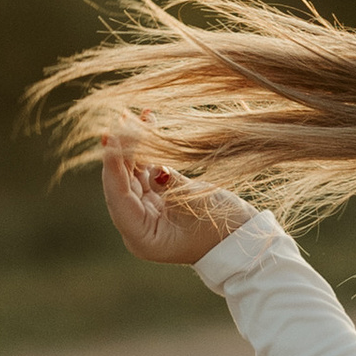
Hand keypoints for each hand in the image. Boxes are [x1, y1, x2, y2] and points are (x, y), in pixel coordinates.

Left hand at [100, 134, 249, 267]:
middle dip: (120, 151)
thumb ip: (167, 183)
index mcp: (141, 238)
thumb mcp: (195, 203)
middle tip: (121, 119)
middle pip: (121, 184)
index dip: (113, 166)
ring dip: (132, 147)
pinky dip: (147, 152)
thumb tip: (151, 164)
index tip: (111, 137)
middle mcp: (138, 226)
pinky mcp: (157, 200)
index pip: (118, 197)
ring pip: (131, 175)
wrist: (244, 239)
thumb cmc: (224, 228)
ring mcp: (146, 212)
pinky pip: (146, 172)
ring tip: (133, 116)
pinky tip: (147, 125)